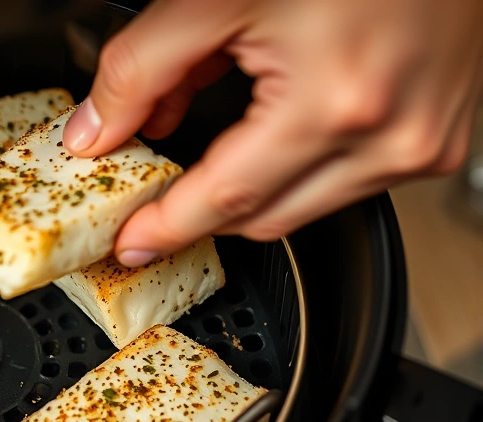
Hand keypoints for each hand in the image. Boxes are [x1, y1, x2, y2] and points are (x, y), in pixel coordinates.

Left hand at [64, 0, 482, 265]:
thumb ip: (142, 68)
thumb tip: (96, 133)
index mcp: (335, 101)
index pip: (227, 198)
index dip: (167, 226)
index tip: (129, 242)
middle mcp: (390, 136)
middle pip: (265, 217)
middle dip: (202, 209)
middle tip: (157, 193)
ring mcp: (421, 144)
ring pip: (304, 206)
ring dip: (251, 184)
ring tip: (227, 126)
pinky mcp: (437, 142)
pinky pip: (346, 183)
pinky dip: (297, 166)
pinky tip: (276, 124)